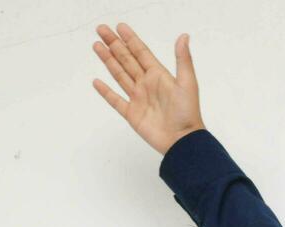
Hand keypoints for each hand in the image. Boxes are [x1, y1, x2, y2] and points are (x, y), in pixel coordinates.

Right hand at [91, 23, 205, 155]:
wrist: (183, 141)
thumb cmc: (187, 113)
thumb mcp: (187, 83)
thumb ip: (183, 59)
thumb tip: (184, 36)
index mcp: (159, 75)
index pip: (141, 52)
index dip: (130, 39)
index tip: (119, 27)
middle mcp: (147, 84)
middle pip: (127, 60)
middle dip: (114, 44)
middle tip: (101, 30)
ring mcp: (138, 99)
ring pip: (119, 75)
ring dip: (108, 61)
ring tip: (97, 46)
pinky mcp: (132, 114)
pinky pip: (116, 100)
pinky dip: (106, 91)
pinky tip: (96, 81)